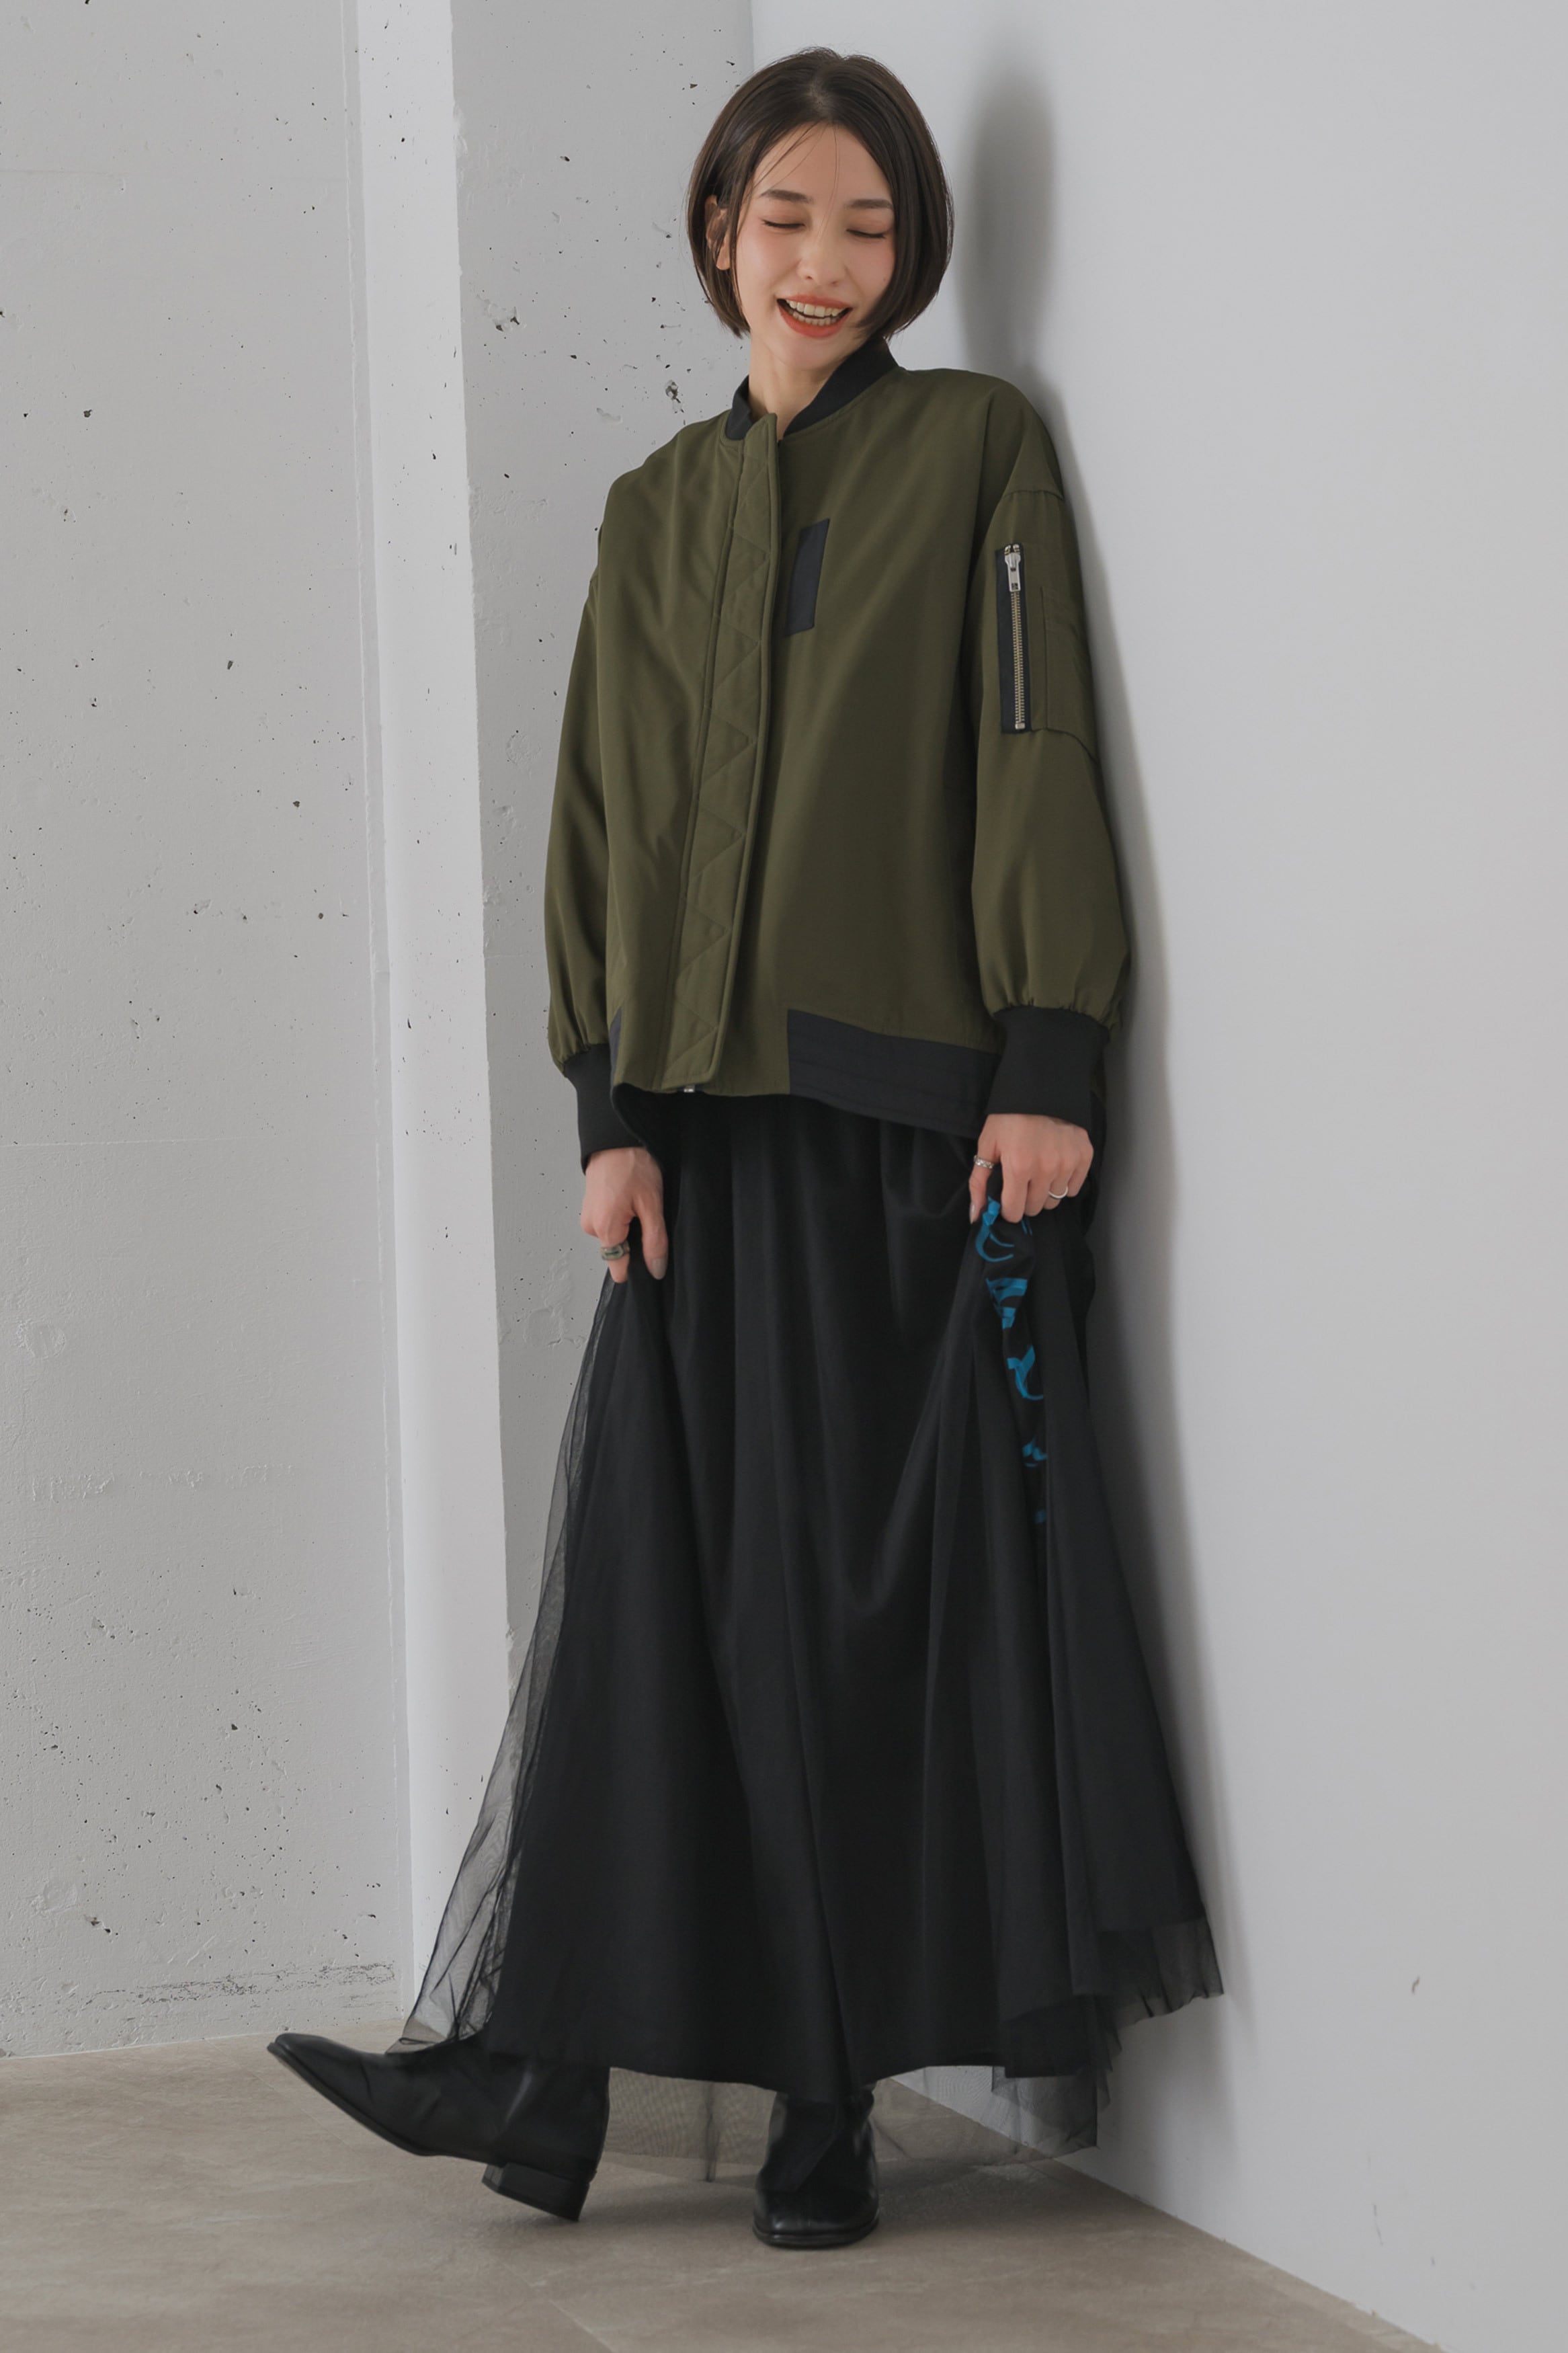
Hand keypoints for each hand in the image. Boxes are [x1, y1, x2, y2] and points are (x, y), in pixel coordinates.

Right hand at [582, 1144, 667, 1283]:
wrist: (616, 1137)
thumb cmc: (633, 1164)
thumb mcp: (651, 1204)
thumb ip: (654, 1241)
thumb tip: (655, 1269)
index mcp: (605, 1229)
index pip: (619, 1268)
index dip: (639, 1264)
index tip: (650, 1248)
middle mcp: (591, 1227)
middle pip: (619, 1250)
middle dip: (635, 1238)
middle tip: (645, 1212)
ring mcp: (589, 1216)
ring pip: (616, 1235)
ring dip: (629, 1224)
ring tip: (637, 1200)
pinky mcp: (591, 1207)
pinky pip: (609, 1222)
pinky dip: (621, 1214)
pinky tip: (629, 1197)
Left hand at [967, 1112, 1092, 1224]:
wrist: (1039, 1090)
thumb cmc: (1008, 1118)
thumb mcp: (987, 1146)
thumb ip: (979, 1182)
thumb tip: (976, 1215)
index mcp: (1018, 1167)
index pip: (1015, 1211)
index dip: (1008, 1208)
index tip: (1007, 1197)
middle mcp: (1046, 1169)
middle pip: (1035, 1208)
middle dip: (1025, 1200)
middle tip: (1022, 1181)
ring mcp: (1068, 1163)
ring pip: (1055, 1200)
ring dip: (1044, 1192)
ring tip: (1039, 1172)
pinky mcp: (1085, 1156)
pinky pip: (1074, 1188)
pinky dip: (1064, 1183)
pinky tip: (1055, 1168)